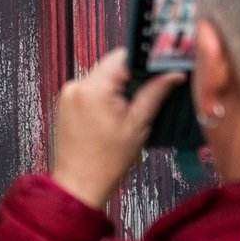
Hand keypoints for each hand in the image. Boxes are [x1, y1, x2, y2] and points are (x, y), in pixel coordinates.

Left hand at [49, 49, 184, 210]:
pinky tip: (114, 115)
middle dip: (133, 76)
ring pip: (102, 76)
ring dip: (119, 86)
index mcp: (94, 88)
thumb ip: (155, 93)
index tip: (161, 68)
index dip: (145, 60)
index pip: (123, 56)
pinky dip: (105, 95)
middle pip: (112, 65)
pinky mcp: (66, 102)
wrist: (79, 184)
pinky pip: (91, 88)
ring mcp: (68, 93)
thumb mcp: (138, 125)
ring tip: (130, 109)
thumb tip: (173, 73)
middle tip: (150, 92)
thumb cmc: (107, 161)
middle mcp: (77, 85)